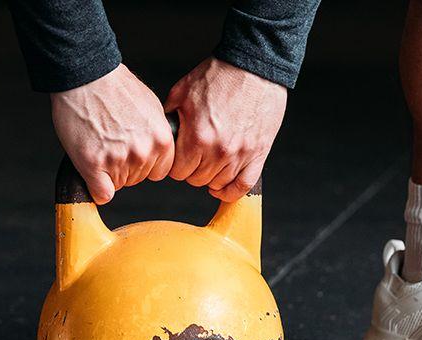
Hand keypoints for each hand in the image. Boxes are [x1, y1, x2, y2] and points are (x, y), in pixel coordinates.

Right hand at [51, 64, 173, 203]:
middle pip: (137, 179)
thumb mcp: (151, 108)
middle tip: (110, 141)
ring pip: (117, 185)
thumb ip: (157, 134)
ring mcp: (118, 160)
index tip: (131, 151)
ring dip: (107, 172)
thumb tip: (158, 151)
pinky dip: (95, 187)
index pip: (159, 172)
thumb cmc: (114, 88)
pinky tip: (91, 170)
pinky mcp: (94, 165)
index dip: (144, 164)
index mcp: (162, 140)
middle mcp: (143, 152)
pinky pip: (101, 194)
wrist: (86, 77)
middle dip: (124, 166)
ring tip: (98, 142)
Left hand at [165, 57, 287, 201]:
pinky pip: (243, 186)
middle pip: (196, 180)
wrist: (253, 65)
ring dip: (211, 176)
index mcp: (197, 137)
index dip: (174, 164)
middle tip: (195, 155)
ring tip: (210, 161)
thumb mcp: (181, 92)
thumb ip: (169, 118)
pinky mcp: (259, 153)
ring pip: (218, 184)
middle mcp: (218, 151)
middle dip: (192, 169)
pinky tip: (223, 185)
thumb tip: (162, 134)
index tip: (179, 155)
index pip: (176, 171)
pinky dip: (231, 191)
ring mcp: (241, 154)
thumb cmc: (219, 75)